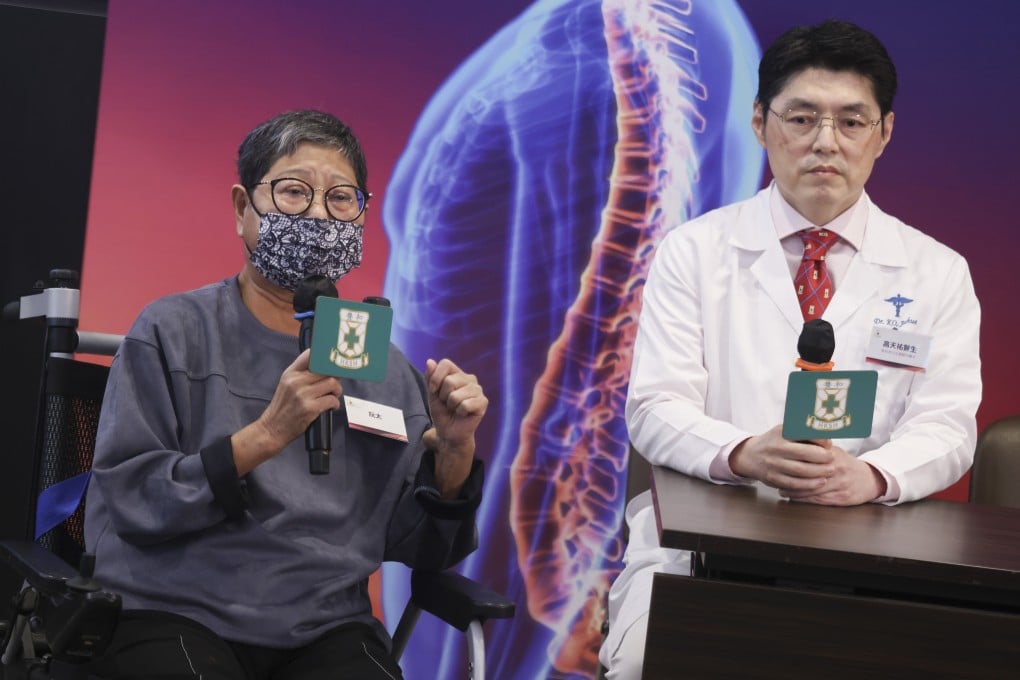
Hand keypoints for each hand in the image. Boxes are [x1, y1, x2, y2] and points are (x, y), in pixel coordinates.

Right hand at [232, 349, 341, 474]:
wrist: (272, 429)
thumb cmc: (282, 408)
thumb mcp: (286, 384)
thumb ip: (302, 373)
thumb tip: (324, 365)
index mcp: (290, 373)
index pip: (310, 355)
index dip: (325, 356)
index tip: (333, 361)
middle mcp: (296, 381)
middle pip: (326, 370)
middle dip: (335, 377)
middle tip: (334, 385)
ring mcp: (303, 394)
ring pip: (332, 383)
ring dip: (337, 391)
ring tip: (332, 396)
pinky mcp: (310, 408)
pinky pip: (332, 400)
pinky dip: (335, 404)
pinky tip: (330, 407)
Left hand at [421, 358, 487, 497]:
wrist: (449, 433)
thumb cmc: (442, 413)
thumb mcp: (432, 395)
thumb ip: (431, 378)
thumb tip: (430, 361)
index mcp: (458, 373)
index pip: (445, 364)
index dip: (435, 378)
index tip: (434, 391)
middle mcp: (469, 378)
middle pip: (450, 381)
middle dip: (443, 396)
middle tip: (448, 404)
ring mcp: (478, 390)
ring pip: (456, 395)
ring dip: (451, 406)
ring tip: (455, 409)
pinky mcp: (483, 402)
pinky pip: (465, 405)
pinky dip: (460, 412)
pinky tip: (463, 414)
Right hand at [729, 425, 834, 492]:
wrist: (750, 456)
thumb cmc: (775, 442)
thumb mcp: (784, 430)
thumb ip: (803, 433)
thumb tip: (829, 437)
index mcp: (781, 432)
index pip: (805, 434)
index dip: (821, 440)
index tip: (829, 444)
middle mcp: (776, 447)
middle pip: (804, 453)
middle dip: (823, 458)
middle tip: (833, 459)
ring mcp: (773, 464)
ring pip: (801, 470)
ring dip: (819, 472)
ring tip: (830, 471)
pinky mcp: (773, 478)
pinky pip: (794, 483)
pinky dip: (809, 484)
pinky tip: (820, 482)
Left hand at [779, 447, 887, 505]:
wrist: (869, 479)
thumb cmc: (846, 464)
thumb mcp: (833, 451)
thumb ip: (817, 446)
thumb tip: (796, 438)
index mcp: (832, 456)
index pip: (809, 458)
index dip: (793, 462)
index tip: (781, 463)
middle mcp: (836, 470)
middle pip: (809, 475)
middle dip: (790, 478)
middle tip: (777, 479)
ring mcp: (839, 485)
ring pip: (812, 489)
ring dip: (794, 491)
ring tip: (781, 490)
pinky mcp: (841, 498)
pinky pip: (818, 500)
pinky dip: (804, 499)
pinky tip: (793, 498)